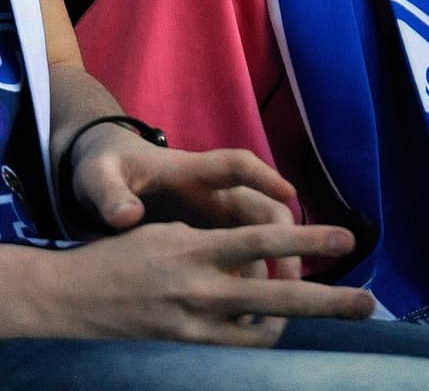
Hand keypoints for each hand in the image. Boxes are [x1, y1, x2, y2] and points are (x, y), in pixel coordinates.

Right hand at [36, 220, 371, 346]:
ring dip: (293, 326)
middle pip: (277, 299)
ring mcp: (191, 329)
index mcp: (197, 249)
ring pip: (261, 333)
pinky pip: (233, 354)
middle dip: (327, 301)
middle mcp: (199, 290)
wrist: (68, 302)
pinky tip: (268, 335)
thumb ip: (219, 247)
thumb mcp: (172, 236)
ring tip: (319, 317)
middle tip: (368, 303)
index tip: (346, 240)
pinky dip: (256, 342)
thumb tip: (261, 260)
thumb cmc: (122, 259)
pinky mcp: (182, 355)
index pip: (263, 241)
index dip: (308, 241)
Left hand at [69, 129, 304, 273]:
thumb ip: (110, 195)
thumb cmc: (102, 170)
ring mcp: (207, 210)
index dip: (264, 176)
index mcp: (185, 169)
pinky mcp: (201, 232)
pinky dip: (249, 268)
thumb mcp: (97, 178)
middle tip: (295, 269)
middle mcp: (207, 189)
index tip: (288, 194)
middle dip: (282, 231)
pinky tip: (254, 300)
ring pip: (254, 229)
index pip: (234, 165)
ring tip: (283, 290)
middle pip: (258, 203)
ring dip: (273, 253)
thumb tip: (126, 217)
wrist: (101, 172)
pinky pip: (236, 249)